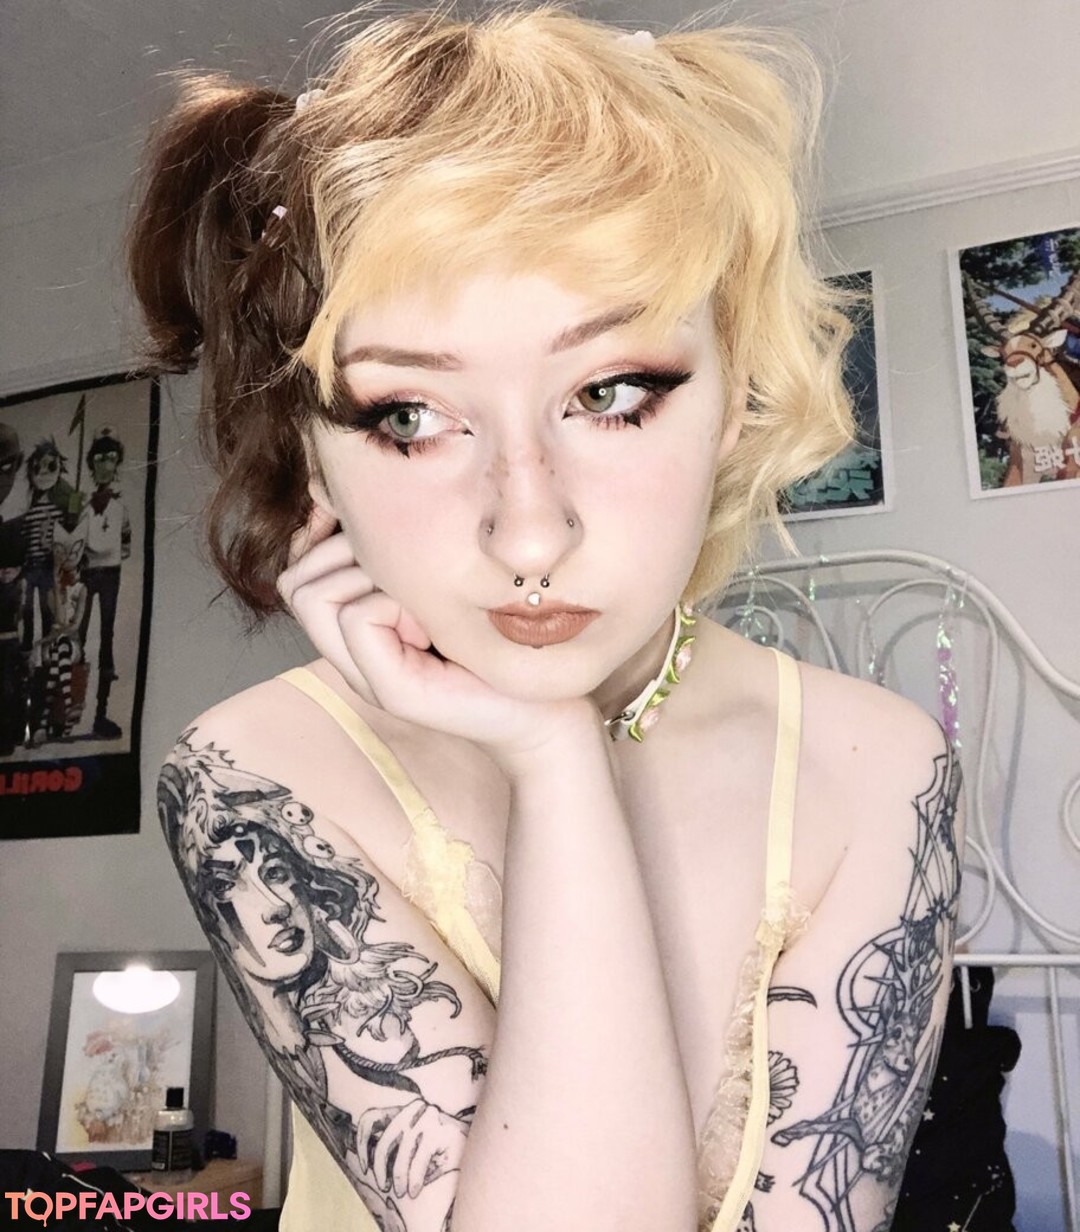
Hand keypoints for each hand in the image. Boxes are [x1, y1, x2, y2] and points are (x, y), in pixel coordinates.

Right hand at [277, 514, 598, 765]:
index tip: (400, 557)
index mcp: (356, 630)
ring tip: (422, 605)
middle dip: (347, 556)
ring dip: (369, 578)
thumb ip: (397, 554)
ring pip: (314, 594)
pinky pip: (358, 617)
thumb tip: (352, 495)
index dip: (333, 539)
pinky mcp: (392, 692)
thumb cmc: (501, 639)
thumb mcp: (439, 582)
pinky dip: (394, 603)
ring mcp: (365, 677)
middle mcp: (349, 656)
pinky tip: (435, 625)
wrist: (546, 712)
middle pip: (294, 579)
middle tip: (412, 584)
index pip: (296, 566)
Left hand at [357, 1098, 468, 1199]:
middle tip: (385, 1187)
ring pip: (401, 1152)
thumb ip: (394, 1148)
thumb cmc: (441, 1154)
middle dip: (381, 1169)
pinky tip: (414, 1192)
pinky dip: (413, 1179)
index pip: (370, 1119)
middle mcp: (415, 1108)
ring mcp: (429, 1116)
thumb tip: (367, 1162)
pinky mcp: (441, 1130)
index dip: (361, 1144)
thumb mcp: (412, 1150)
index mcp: (404, 1110)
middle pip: (384, 1141)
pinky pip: (418, 1160)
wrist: (478, 1152)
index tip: (364, 1168)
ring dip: (399, 1177)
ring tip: (403, 1192)